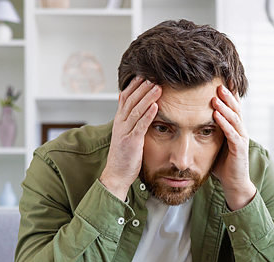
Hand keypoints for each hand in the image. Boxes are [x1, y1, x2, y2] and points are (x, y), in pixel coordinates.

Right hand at [100, 77, 161, 201]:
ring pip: (136, 110)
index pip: (125, 98)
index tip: (144, 75)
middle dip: (142, 87)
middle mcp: (120, 124)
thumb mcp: (125, 134)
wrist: (116, 174)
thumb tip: (135, 108)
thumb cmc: (124, 156)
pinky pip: (140, 125)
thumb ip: (130, 121)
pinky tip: (156, 106)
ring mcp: (125, 132)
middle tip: (153, 76)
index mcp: (119, 121)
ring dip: (147, 97)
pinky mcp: (131, 142)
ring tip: (157, 87)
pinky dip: (148, 115)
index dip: (134, 86)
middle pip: (131, 100)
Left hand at [212, 85, 256, 210]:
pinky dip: (225, 123)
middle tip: (218, 81)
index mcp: (234, 128)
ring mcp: (241, 139)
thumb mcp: (214, 143)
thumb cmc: (223, 164)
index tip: (220, 78)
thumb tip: (191, 119)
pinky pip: (232, 134)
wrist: (234, 183)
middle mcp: (240, 130)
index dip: (228, 93)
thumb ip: (208, 131)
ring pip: (235, 118)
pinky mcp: (239, 149)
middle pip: (235, 108)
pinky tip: (217, 115)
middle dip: (227, 94)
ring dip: (226, 106)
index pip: (232, 106)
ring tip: (217, 95)